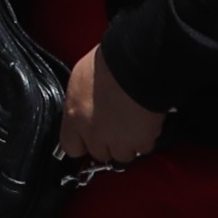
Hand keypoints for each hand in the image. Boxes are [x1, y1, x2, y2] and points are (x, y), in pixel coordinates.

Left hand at [59, 42, 163, 165]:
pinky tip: (146, 120)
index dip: (82, 143)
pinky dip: (146, 137)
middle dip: (107, 143)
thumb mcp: (81, 77)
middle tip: (116, 126)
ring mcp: (118, 141)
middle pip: (99, 154)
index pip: (71, 146)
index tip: (88, 138)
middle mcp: (93, 134)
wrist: (137, 63)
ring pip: (122, 155)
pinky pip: (143, 147)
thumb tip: (84, 105)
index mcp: (74, 117)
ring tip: (133, 123)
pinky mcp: (141, 142)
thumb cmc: (109, 62)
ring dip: (128, 143)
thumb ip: (80, 100)